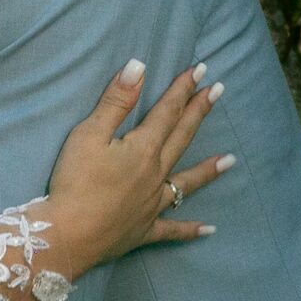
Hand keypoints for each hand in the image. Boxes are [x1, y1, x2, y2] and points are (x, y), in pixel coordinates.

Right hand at [45, 59, 233, 276]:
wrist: (69, 233)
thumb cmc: (75, 182)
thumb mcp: (88, 135)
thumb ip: (115, 102)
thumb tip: (139, 67)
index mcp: (143, 149)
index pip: (166, 112)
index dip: (182, 89)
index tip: (200, 70)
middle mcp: (155, 174)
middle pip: (181, 138)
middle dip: (198, 113)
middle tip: (218, 91)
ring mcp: (153, 203)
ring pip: (187, 183)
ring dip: (209, 171)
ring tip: (231, 160)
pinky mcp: (144, 229)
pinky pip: (172, 229)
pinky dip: (190, 229)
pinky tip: (208, 230)